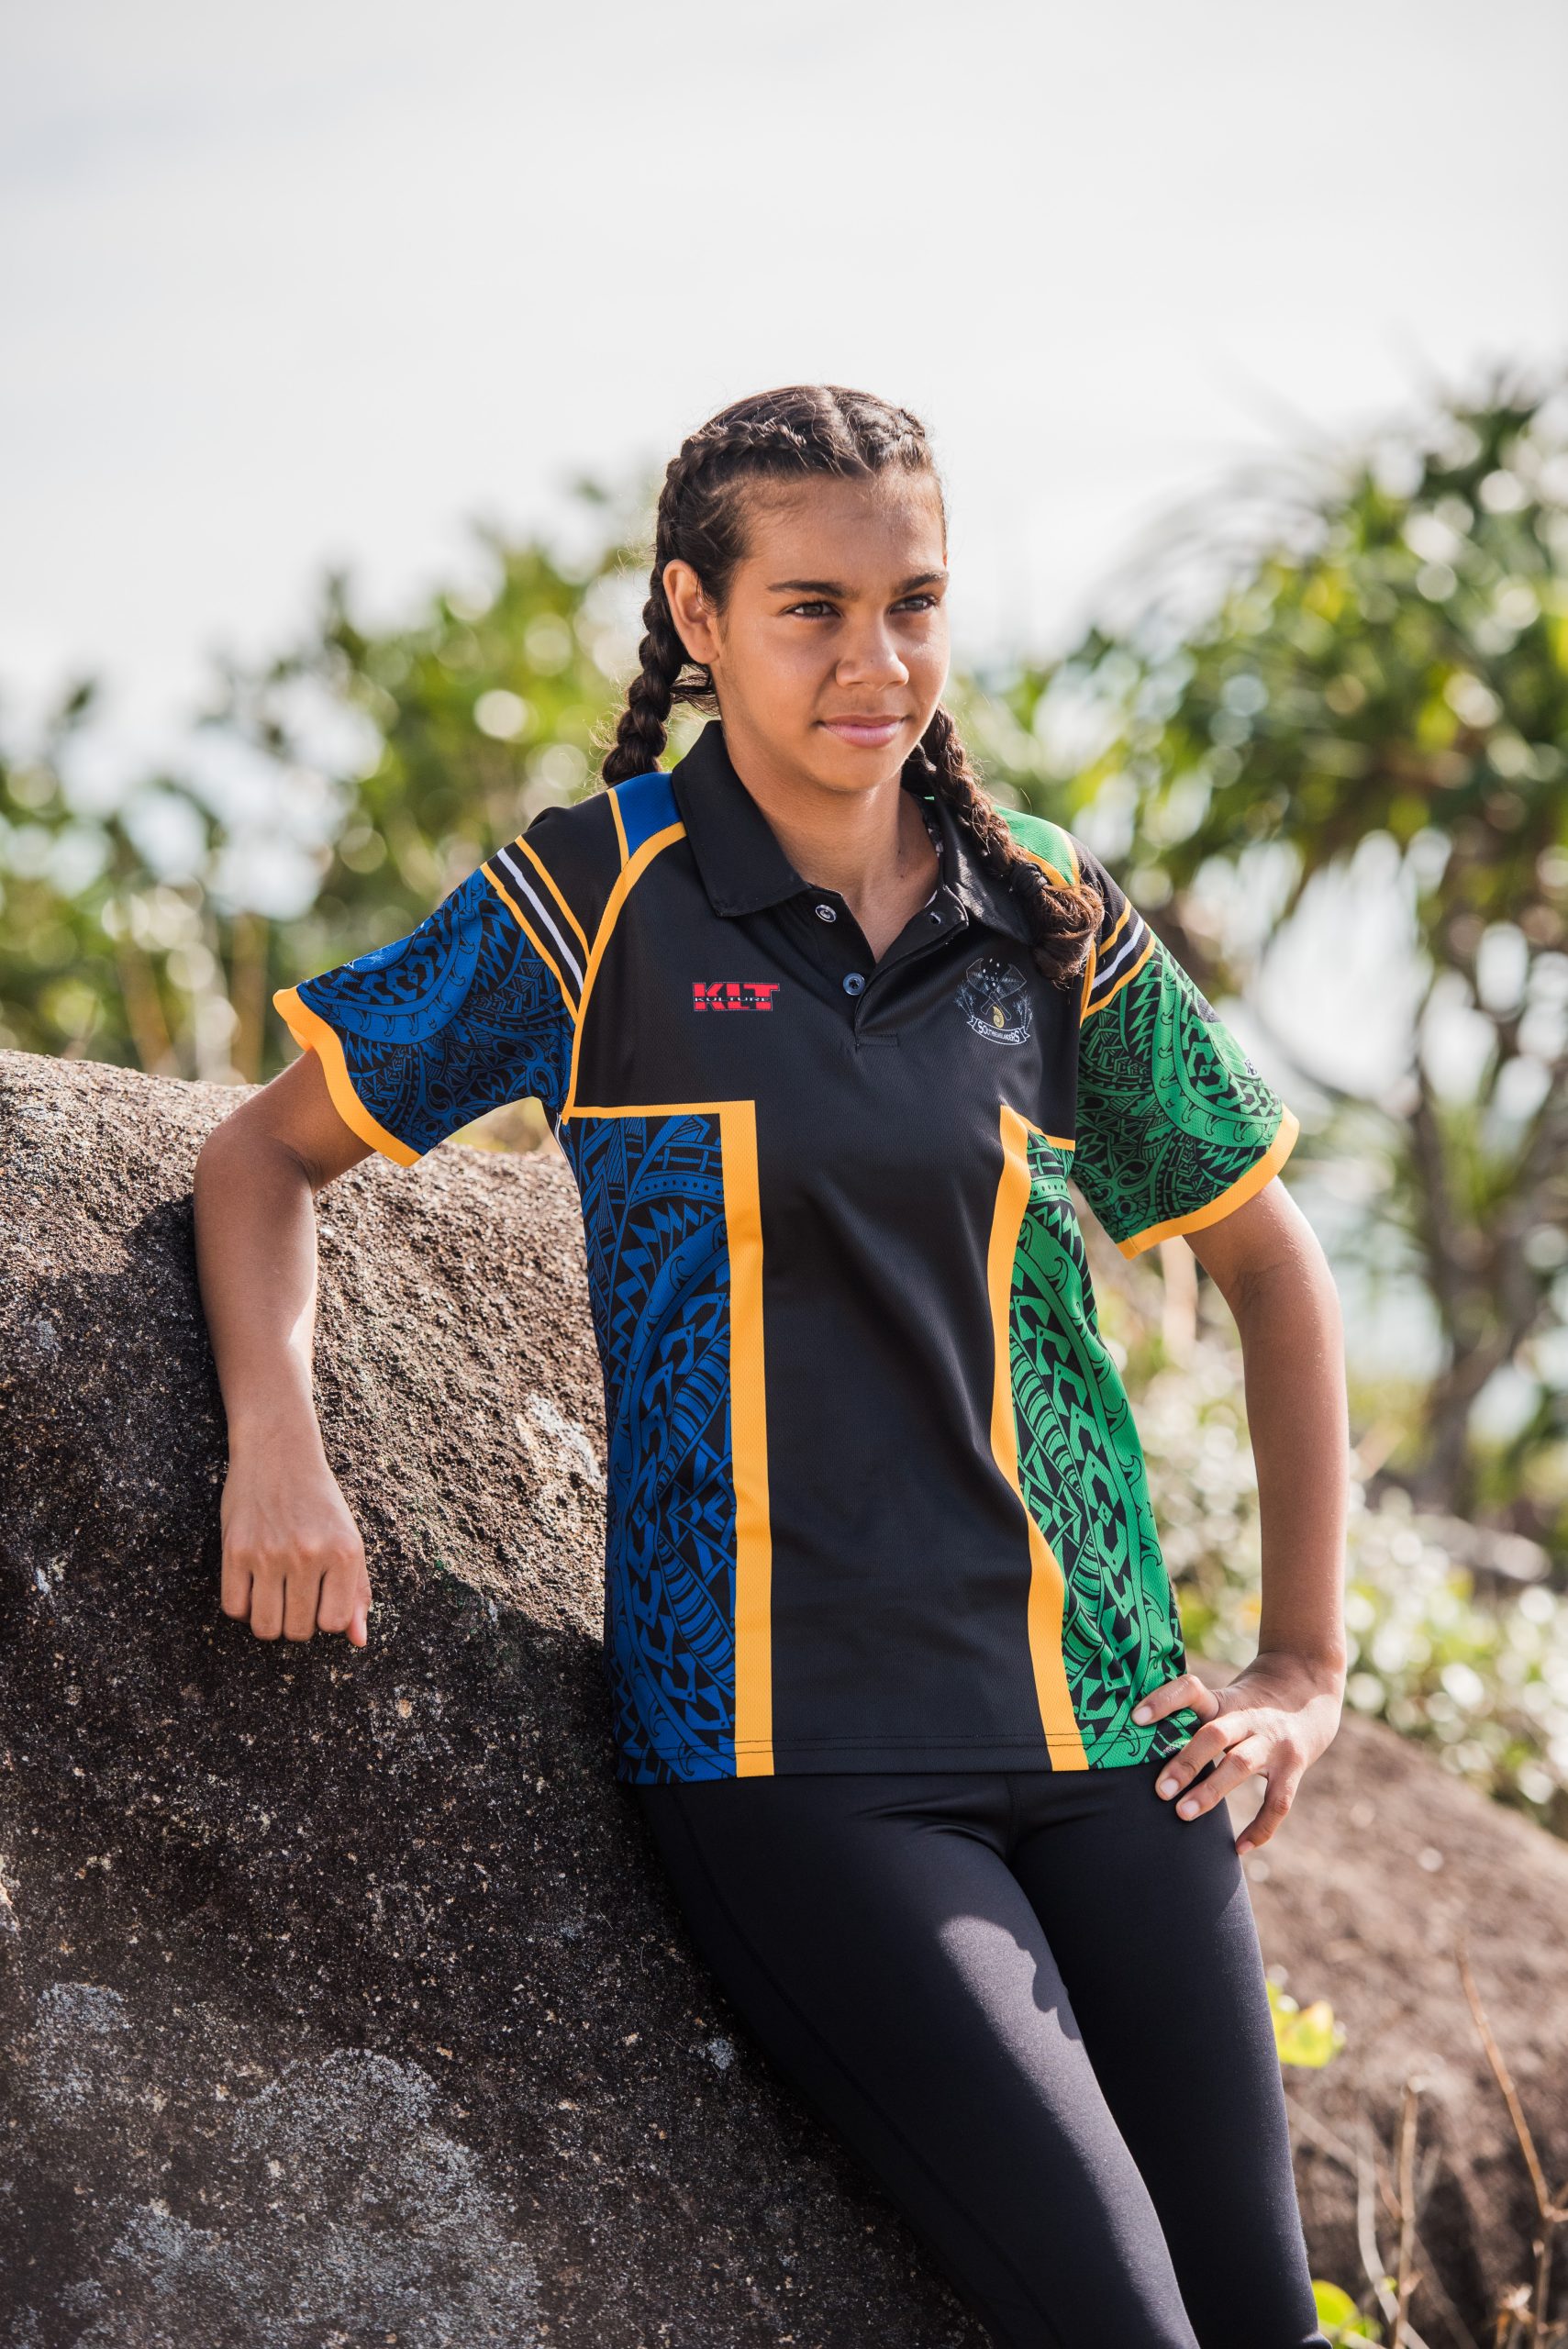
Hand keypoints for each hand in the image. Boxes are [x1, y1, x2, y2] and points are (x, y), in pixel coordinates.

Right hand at [220, 1433, 372, 1645]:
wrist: (279, 1453)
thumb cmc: (319, 1502)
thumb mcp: (349, 1540)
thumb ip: (357, 1592)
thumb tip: (359, 1641)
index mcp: (344, 1552)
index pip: (333, 1624)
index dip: (325, 1618)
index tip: (320, 1599)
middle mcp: (308, 1554)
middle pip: (298, 1630)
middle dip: (296, 1623)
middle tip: (295, 1596)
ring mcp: (269, 1553)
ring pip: (265, 1628)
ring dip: (269, 1621)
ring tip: (274, 1596)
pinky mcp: (235, 1550)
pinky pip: (234, 1608)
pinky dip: (243, 1607)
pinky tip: (253, 1586)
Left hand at [1131, 1653, 1343, 1854]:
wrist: (1309, 1686)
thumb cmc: (1252, 1701)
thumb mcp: (1225, 1698)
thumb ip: (1194, 1718)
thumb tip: (1140, 1746)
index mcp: (1224, 1701)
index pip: (1191, 1690)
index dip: (1163, 1700)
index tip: (1135, 1717)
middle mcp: (1248, 1718)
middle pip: (1214, 1734)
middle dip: (1186, 1761)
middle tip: (1160, 1790)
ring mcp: (1274, 1743)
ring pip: (1241, 1764)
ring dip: (1211, 1790)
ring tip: (1183, 1813)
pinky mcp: (1295, 1766)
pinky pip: (1278, 1803)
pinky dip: (1259, 1828)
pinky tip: (1237, 1848)